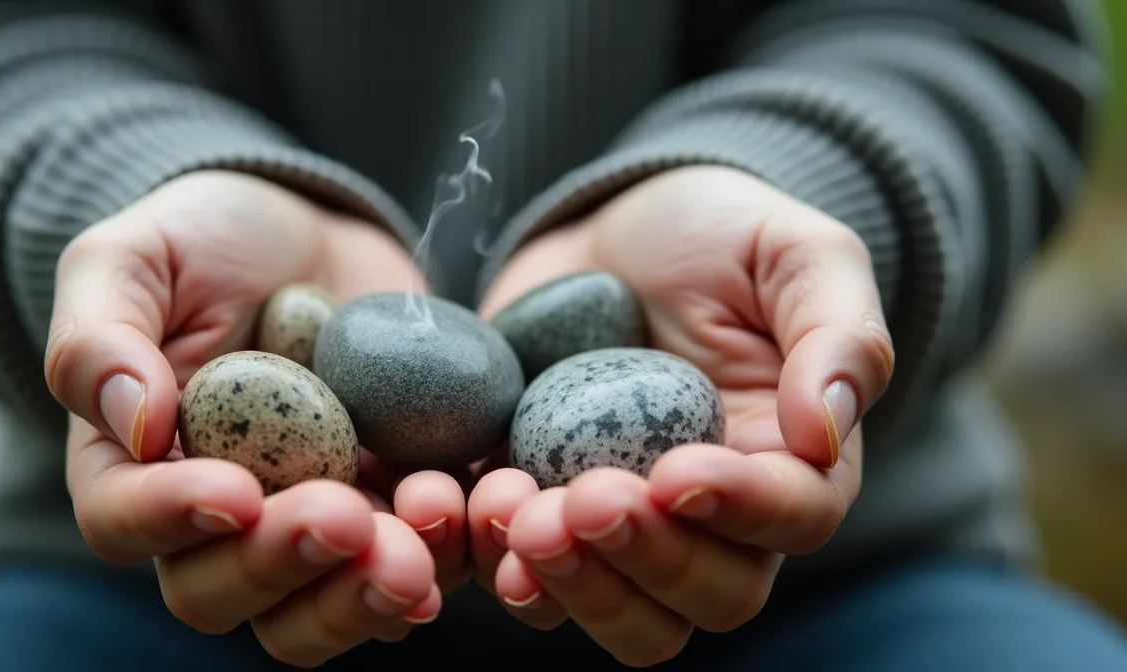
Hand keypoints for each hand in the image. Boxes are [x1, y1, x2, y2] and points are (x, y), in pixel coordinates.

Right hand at [44, 171, 466, 666]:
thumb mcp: (133, 255)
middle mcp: (214, 519)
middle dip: (284, 567)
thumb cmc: (206, 238)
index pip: (123, 521)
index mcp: (132, 464)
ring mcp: (304, 525)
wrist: (314, 235)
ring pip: (316, 609)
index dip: (172, 520)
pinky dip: (442, 558)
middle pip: (221, 591)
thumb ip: (99, 335)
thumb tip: (134, 424)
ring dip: (364, 593)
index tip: (234, 492)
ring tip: (416, 540)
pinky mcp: (386, 513)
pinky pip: (410, 569)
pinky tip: (468, 518)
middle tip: (344, 520)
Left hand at [469, 166, 894, 665]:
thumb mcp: (797, 252)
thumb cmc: (718, 234)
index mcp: (791, 460)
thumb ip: (838, 333)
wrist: (610, 231)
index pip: (793, 519)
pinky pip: (532, 578)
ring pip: (625, 614)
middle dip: (648, 561)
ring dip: (574, 583)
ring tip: (521, 512)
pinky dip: (500, 562)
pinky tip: (475, 508)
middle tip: (589, 498)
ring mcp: (628, 526)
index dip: (741, 511)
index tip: (678, 473)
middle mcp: (717, 517)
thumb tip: (825, 431)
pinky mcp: (547, 513)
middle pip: (711, 594)